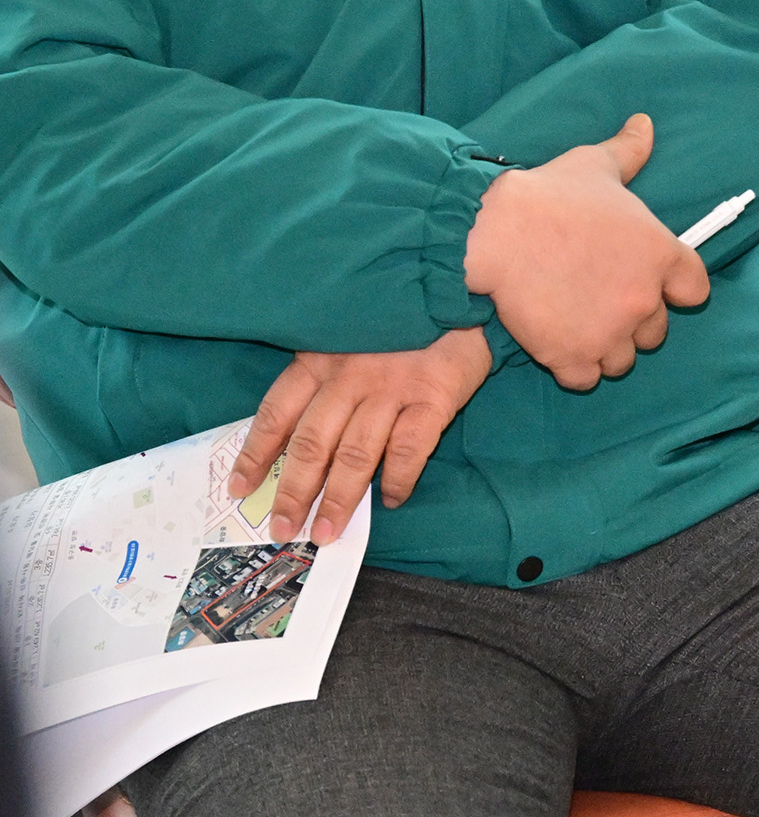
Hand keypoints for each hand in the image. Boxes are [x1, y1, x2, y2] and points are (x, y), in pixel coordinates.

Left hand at [229, 329, 491, 542]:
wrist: (460, 285)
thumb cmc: (398, 318)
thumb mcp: (346, 334)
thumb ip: (323, 372)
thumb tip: (295, 435)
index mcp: (320, 358)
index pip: (276, 413)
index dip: (255, 455)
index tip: (239, 489)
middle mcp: (350, 375)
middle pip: (313, 443)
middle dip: (294, 492)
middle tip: (283, 529)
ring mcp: (393, 386)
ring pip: (355, 454)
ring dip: (339, 499)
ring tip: (327, 532)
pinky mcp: (434, 395)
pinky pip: (409, 448)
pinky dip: (397, 478)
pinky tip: (390, 499)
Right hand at [463, 114, 708, 390]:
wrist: (495, 233)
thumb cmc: (549, 196)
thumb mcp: (596, 164)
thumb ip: (629, 151)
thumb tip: (646, 124)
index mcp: (661, 255)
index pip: (695, 290)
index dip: (674, 289)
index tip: (652, 283)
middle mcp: (645, 299)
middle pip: (657, 330)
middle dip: (633, 318)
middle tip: (599, 299)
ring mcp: (611, 333)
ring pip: (623, 359)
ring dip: (606, 347)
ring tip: (577, 323)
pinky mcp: (573, 358)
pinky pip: (586, 378)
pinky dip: (574, 367)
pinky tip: (557, 344)